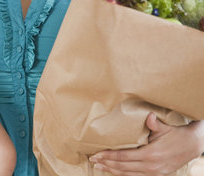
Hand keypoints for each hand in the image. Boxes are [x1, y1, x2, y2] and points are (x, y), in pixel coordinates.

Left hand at [89, 113, 203, 174]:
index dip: (109, 156)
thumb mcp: (165, 127)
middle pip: (123, 167)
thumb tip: (149, 116)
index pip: (123, 157)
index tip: (96, 154)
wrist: (192, 145)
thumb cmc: (176, 134)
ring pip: (128, 174)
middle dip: (106, 164)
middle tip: (93, 160)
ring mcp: (154, 173)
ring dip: (113, 171)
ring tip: (100, 167)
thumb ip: (154, 123)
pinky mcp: (157, 175)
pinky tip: (116, 172)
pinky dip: (124, 175)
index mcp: (150, 154)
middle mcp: (151, 166)